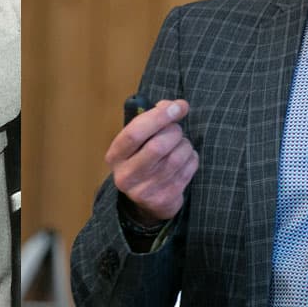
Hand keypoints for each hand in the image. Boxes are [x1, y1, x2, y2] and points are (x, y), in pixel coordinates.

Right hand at [105, 99, 198, 223]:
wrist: (145, 200)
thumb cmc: (142, 158)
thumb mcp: (138, 140)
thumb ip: (152, 118)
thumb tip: (177, 106)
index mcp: (115, 156)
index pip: (135, 133)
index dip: (158, 117)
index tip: (177, 107)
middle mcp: (126, 175)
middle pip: (158, 146)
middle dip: (174, 132)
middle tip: (176, 130)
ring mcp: (145, 190)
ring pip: (176, 157)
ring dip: (185, 144)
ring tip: (180, 145)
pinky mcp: (164, 199)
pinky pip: (188, 169)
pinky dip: (192, 158)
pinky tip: (185, 158)